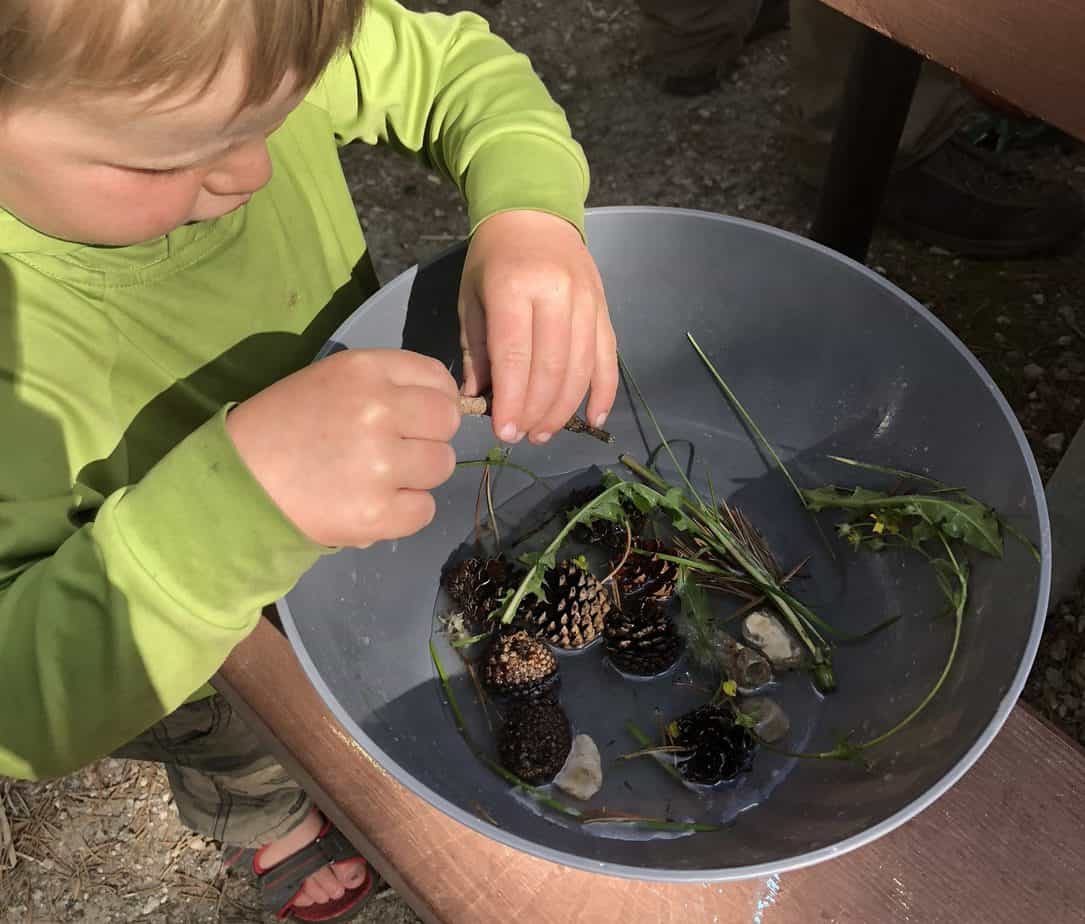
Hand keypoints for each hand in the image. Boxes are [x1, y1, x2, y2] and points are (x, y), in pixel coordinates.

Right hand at [225, 349, 459, 547]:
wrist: (237, 481)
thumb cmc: (284, 426)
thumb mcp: (331, 380)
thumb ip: (386, 384)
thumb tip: (448, 404)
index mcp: (364, 370)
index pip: (437, 378)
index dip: (437, 399)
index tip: (420, 416)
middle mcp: (379, 411)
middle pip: (447, 422)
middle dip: (429, 436)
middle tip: (396, 450)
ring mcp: (381, 464)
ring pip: (441, 466)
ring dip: (418, 475)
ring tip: (380, 478)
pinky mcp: (377, 513)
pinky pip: (425, 509)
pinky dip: (405, 511)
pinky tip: (373, 504)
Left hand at [458, 210, 617, 443]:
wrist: (535, 215)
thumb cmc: (494, 260)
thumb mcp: (471, 298)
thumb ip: (477, 350)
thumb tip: (477, 400)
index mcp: (514, 288)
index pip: (516, 356)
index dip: (511, 400)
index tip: (504, 433)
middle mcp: (556, 294)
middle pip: (551, 368)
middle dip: (536, 411)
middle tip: (522, 437)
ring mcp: (586, 301)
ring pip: (581, 368)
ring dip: (563, 408)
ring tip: (544, 433)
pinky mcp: (604, 309)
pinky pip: (608, 357)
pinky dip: (603, 392)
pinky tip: (592, 419)